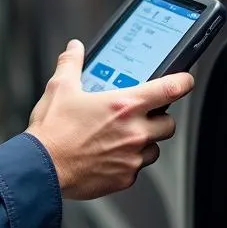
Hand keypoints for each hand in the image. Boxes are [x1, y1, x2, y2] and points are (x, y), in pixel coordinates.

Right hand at [26, 40, 193, 199]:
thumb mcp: (60, 88)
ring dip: (144, 141)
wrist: (41, 168)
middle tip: (140, 115)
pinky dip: (128, 161)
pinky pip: (137, 167)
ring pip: (155, 148)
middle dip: (158, 118)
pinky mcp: (125, 178)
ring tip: (121, 137)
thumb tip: (75, 49)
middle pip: (169, 123)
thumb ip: (71, 64)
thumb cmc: (52, 131)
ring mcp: (132, 157)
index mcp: (123, 105)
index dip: (183, 82)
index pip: (170, 90)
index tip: (185, 80)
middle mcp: (134, 132)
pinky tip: (108, 155)